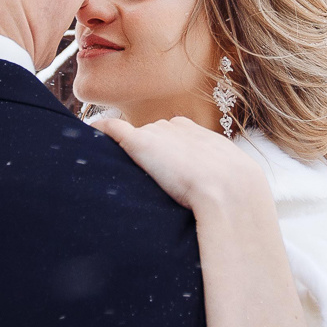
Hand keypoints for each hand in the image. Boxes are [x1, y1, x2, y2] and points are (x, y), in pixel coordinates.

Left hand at [91, 114, 267, 212]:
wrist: (229, 192)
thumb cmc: (236, 194)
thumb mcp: (234, 180)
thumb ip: (220, 182)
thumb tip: (228, 199)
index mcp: (200, 134)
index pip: (175, 133)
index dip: (167, 151)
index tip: (164, 168)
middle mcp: (177, 128)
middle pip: (153, 134)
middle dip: (148, 150)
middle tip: (147, 175)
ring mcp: (157, 134)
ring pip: (134, 137)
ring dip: (127, 149)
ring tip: (118, 166)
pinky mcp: (139, 143)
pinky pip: (113, 129)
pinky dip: (101, 129)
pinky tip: (90, 133)